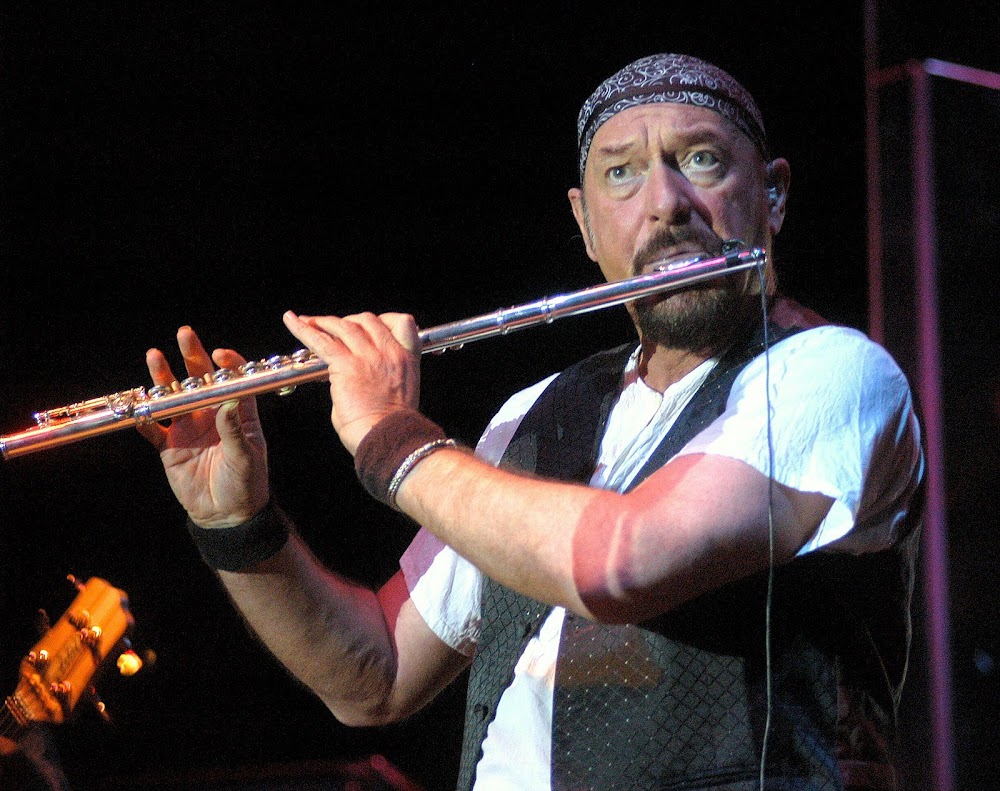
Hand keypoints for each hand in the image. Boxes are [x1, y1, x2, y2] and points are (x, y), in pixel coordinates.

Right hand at [139, 326, 269, 527]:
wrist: (226, 515)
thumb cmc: (246, 484)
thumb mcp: (245, 457)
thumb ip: (234, 430)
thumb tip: (228, 402)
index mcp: (237, 413)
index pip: (232, 380)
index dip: (227, 364)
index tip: (218, 354)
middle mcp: (211, 415)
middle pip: (199, 380)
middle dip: (192, 357)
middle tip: (184, 334)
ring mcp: (188, 428)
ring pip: (173, 397)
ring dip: (163, 379)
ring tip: (154, 356)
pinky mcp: (170, 447)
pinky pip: (153, 428)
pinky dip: (143, 418)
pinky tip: (136, 406)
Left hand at [282, 311, 420, 454]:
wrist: (387, 439)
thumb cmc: (388, 428)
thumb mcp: (392, 395)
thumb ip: (373, 379)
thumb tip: (345, 380)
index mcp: (406, 360)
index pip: (403, 323)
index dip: (383, 320)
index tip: (369, 326)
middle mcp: (389, 352)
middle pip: (367, 320)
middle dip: (349, 321)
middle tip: (333, 327)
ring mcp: (368, 356)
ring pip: (343, 326)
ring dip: (324, 322)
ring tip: (309, 321)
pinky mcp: (346, 365)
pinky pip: (320, 340)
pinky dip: (303, 328)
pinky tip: (291, 320)